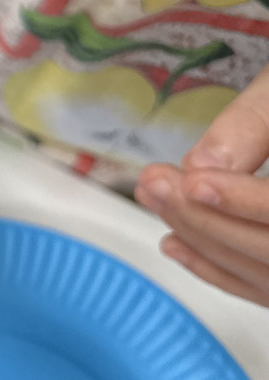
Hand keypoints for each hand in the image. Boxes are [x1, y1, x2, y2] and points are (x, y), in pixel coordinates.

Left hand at [136, 64, 268, 306]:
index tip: (195, 182)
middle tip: (154, 184)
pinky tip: (174, 243)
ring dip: (203, 240)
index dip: (245, 201)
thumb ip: (254, 125)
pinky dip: (220, 268)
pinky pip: (268, 285)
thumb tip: (200, 166)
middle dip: (209, 219)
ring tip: (152, 197)